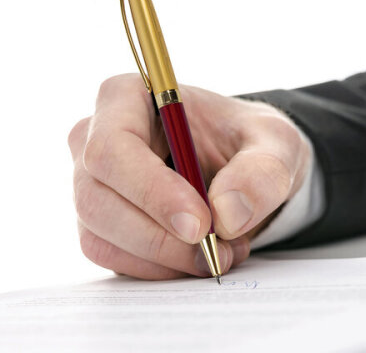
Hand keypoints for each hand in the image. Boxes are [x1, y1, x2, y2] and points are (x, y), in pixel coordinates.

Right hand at [68, 74, 309, 279]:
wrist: (234, 164)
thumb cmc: (244, 140)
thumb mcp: (274, 142)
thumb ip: (262, 171)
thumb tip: (227, 215)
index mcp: (126, 98)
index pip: (112, 148)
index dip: (151, 191)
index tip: (200, 224)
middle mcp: (95, 140)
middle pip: (97, 199)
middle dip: (160, 237)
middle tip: (217, 252)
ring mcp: (91, 183)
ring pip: (100, 236)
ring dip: (162, 258)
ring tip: (217, 252)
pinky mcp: (101, 218)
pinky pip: (113, 256)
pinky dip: (157, 268)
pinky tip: (194, 255)